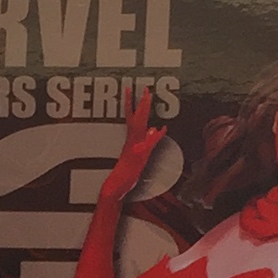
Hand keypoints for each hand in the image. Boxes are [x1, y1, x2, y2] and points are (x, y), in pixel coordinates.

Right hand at [97, 84, 165, 205]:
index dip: (131, 103)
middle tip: (146, 89)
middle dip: (141, 103)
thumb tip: (155, 128)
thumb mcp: (138, 155)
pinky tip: (161, 129)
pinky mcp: (138, 158)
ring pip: (140, 126)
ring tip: (148, 98)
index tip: (131, 90)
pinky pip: (147, 145)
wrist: (115, 188)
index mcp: (130, 141)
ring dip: (144, 112)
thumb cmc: (125, 176)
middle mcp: (132, 143)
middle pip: (137, 118)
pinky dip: (154, 138)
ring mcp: (134, 149)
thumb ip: (148, 141)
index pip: (131, 117)